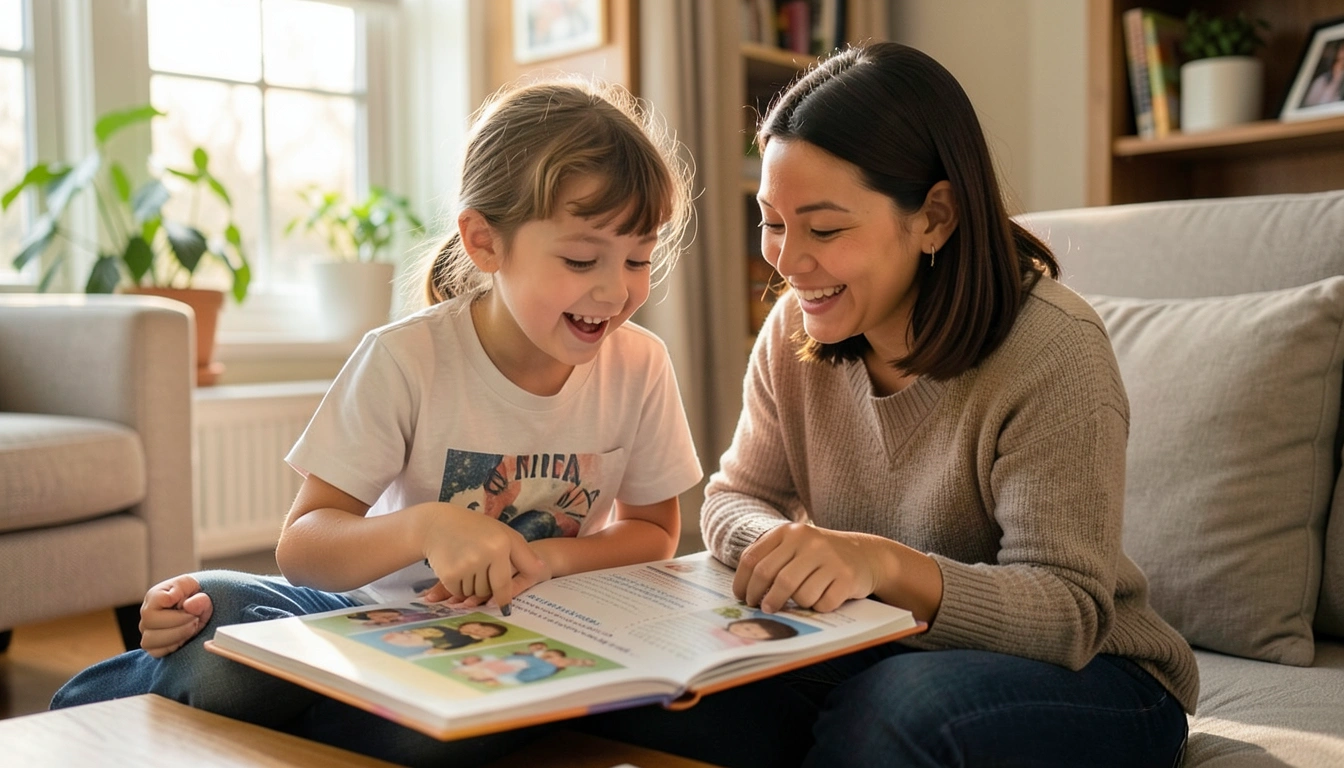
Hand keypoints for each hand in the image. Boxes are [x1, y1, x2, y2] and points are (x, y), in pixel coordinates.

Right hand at [139, 574, 213, 657]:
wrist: (196, 607)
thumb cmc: (194, 596)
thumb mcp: (199, 590)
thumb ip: (197, 597)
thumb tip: (189, 606)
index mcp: (154, 596)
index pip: (154, 606)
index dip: (175, 612)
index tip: (191, 610)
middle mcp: (146, 615)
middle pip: (150, 624)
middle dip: (178, 624)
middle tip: (195, 620)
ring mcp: (146, 631)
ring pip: (149, 641)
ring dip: (176, 637)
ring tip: (192, 628)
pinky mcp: (152, 646)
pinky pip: (156, 652)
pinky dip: (173, 647)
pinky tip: (185, 638)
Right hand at [419, 504, 548, 612]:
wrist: (437, 524)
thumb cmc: (476, 529)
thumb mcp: (503, 533)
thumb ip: (522, 552)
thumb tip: (541, 569)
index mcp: (502, 544)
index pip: (508, 582)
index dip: (506, 598)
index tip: (505, 609)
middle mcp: (486, 555)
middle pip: (492, 591)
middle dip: (487, 587)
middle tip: (479, 572)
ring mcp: (467, 565)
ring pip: (475, 593)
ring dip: (472, 587)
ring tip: (467, 564)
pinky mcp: (450, 574)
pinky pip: (459, 592)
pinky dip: (458, 586)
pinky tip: (455, 567)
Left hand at [734, 523, 884, 613]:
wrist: (865, 554)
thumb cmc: (820, 556)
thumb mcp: (794, 547)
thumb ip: (770, 561)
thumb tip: (744, 592)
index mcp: (788, 532)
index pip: (753, 559)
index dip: (743, 582)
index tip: (742, 597)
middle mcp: (808, 541)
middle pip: (773, 578)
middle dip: (763, 599)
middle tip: (763, 609)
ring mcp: (829, 558)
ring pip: (798, 594)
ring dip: (795, 604)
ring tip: (801, 599)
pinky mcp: (847, 577)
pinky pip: (821, 603)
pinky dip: (818, 607)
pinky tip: (823, 597)